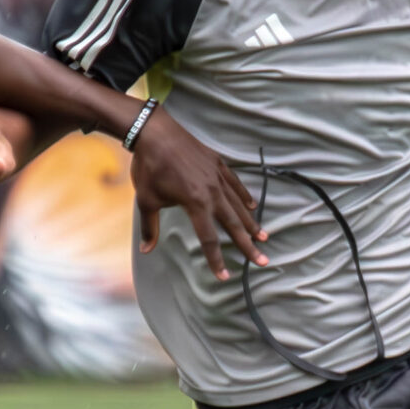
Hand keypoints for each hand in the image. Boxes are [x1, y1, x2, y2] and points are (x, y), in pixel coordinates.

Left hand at [127, 107, 267, 280]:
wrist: (154, 132)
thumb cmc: (148, 167)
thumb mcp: (146, 200)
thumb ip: (149, 227)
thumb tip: (146, 250)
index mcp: (195, 203)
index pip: (209, 238)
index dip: (217, 260)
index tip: (225, 276)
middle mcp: (211, 192)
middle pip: (233, 225)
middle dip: (248, 245)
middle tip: (263, 261)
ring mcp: (217, 176)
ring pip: (238, 205)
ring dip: (251, 223)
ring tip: (263, 237)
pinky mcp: (217, 163)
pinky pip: (235, 184)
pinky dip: (244, 196)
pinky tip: (252, 206)